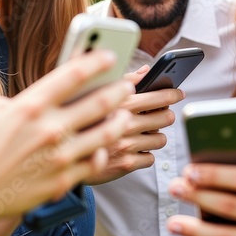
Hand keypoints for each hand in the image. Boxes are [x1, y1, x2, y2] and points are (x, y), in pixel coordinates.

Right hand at [0, 50, 132, 225]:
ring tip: (124, 114)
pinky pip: (95, 162)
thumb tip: (33, 101)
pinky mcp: (63, 180)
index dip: (97, 60)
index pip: (73, 74)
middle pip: (99, 102)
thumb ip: (14, 102)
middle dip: (119, 90)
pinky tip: (104, 146)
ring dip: (120, 120)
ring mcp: (60, 156)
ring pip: (107, 133)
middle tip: (126, 85)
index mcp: (30, 106)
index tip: (110, 55)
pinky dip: (103, 151)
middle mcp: (50, 128)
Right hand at [84, 67, 183, 184]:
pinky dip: (145, 154)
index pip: (156, 96)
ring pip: (160, 139)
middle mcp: (124, 124)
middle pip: (164, 118)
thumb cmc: (77, 119)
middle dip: (165, 114)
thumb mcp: (93, 92)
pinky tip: (134, 148)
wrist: (58, 153)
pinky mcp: (125, 164)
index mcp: (118, 103)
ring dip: (155, 135)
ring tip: (145, 132)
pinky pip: (150, 158)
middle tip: (163, 113)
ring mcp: (125, 146)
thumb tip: (146, 70)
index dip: (171, 93)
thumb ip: (122, 80)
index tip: (178, 92)